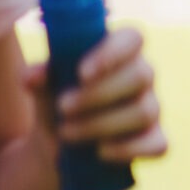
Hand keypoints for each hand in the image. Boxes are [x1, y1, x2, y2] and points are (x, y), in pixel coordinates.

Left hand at [25, 27, 166, 162]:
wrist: (58, 141)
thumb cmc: (56, 100)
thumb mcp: (43, 85)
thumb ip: (39, 76)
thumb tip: (32, 77)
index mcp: (120, 52)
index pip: (133, 38)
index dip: (112, 53)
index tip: (81, 73)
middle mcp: (142, 76)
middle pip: (141, 76)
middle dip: (99, 94)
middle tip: (62, 107)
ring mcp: (152, 108)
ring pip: (144, 112)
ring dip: (102, 124)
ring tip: (66, 132)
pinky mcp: (156, 139)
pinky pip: (158, 144)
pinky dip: (128, 149)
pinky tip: (101, 152)